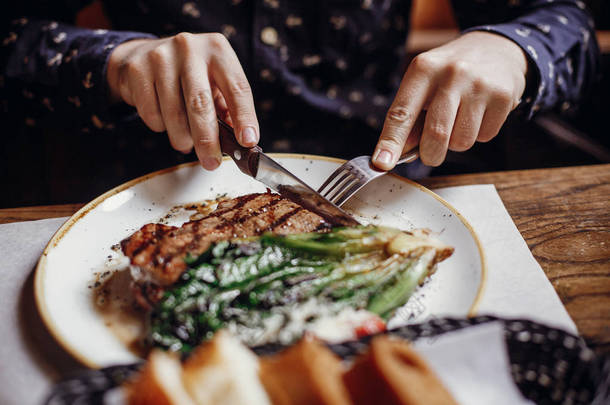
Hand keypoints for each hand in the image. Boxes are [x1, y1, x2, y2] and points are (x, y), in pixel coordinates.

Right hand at [106, 33, 258, 169]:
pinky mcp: (138, 69)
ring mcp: (161, 57)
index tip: (247, 141)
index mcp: (218, 50)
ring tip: (186, 142)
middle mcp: (190, 48)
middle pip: (200, 103)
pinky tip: (165, 120)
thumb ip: (228, 109)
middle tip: (211, 162)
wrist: (144, 55)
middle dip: (207, 140)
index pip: (237, 87)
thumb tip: (240, 143)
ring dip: (182, 138)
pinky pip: (151, 113)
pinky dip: (161, 127)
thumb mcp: (215, 83)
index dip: (244, 117)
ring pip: (174, 113)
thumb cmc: (190, 74)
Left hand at [372, 31, 527, 169]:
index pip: (402, 112)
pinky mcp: (503, 96)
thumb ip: (410, 117)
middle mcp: (451, 74)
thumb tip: (399, 152)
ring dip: (457, 142)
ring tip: (460, 119)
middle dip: (430, 154)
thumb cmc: (450, 73)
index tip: (382, 163)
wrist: (496, 48)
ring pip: (461, 142)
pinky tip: (480, 113)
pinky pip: (485, 136)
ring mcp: (479, 84)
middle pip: (435, 135)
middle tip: (431, 153)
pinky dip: (479, 133)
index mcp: (423, 69)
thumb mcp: (423, 84)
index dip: (391, 141)